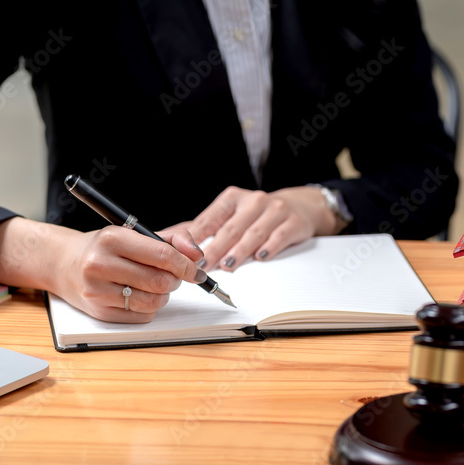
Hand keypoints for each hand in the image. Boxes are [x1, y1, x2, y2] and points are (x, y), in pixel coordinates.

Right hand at [0, 218, 206, 323]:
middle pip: (159, 281)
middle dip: (175, 280)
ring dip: (163, 295)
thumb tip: (196, 255)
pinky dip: (149, 308)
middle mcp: (100, 264)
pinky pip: (142, 316)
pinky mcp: (99, 312)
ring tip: (154, 285)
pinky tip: (138, 296)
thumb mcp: (133, 234)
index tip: (195, 269)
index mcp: (112, 238)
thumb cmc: (103, 248)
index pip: (162, 256)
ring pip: (153, 302)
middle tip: (173, 276)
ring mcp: (97, 291)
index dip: (186, 265)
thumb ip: (171, 239)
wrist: (63, 263)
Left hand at [175, 186, 339, 270]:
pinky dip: (269, 247)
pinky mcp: (293, 222)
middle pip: (231, 228)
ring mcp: (275, 210)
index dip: (196, 237)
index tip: (184, 253)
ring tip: (226, 266)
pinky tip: (260, 257)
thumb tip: (165, 238)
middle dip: (215, 249)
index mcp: (232, 198)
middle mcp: (253, 200)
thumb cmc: (255, 215)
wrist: (298, 207)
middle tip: (202, 266)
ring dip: (239, 251)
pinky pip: (279, 236)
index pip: (210, 219)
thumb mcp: (228, 215)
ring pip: (254, 234)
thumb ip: (200, 229)